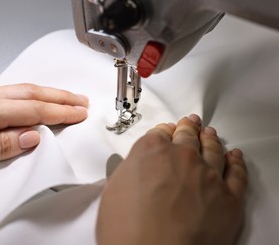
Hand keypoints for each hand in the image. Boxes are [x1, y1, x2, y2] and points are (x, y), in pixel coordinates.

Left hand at [0, 84, 87, 185]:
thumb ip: (0, 146)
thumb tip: (31, 137)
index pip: (32, 110)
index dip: (59, 112)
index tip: (79, 113)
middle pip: (29, 93)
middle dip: (59, 97)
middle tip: (80, 101)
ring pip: (17, 91)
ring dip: (44, 94)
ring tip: (61, 99)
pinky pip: (3, 94)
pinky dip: (24, 97)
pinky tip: (26, 101)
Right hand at [97, 114, 247, 244]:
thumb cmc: (127, 228)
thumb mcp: (114, 189)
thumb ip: (131, 169)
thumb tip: (139, 169)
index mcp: (152, 150)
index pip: (160, 132)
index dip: (164, 131)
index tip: (167, 131)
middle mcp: (182, 156)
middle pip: (188, 136)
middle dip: (189, 129)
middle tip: (191, 123)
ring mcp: (208, 175)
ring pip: (213, 149)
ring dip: (211, 140)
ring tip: (210, 135)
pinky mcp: (228, 198)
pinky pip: (236, 174)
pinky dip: (236, 162)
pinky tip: (234, 157)